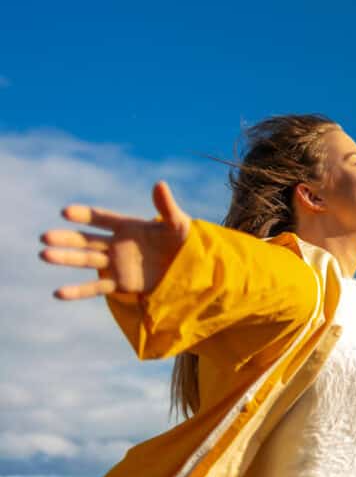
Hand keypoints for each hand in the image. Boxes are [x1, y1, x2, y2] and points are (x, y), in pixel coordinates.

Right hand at [39, 180, 192, 299]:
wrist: (189, 268)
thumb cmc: (184, 242)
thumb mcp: (178, 224)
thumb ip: (166, 206)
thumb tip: (160, 183)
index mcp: (128, 226)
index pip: (102, 218)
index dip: (85, 215)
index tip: (65, 212)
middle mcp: (117, 244)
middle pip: (87, 240)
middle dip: (67, 238)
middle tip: (45, 237)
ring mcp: (117, 264)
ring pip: (87, 260)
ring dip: (66, 258)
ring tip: (44, 255)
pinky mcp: (121, 284)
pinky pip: (96, 288)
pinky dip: (78, 291)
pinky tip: (58, 293)